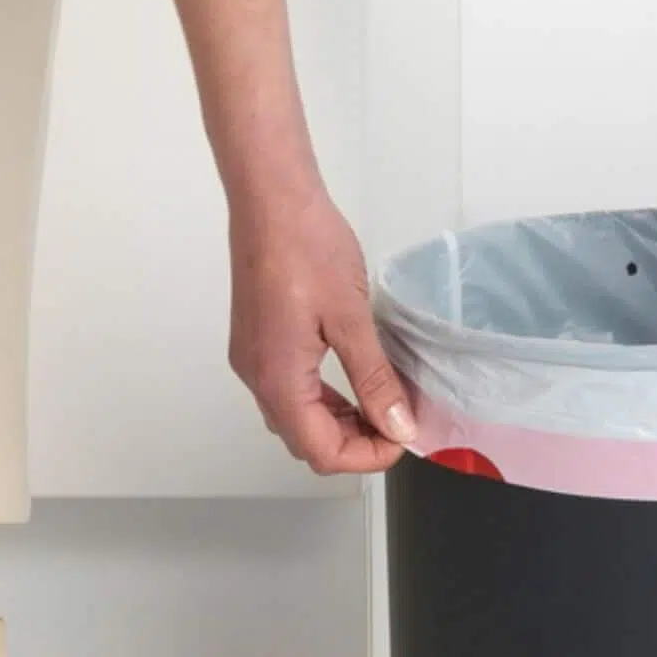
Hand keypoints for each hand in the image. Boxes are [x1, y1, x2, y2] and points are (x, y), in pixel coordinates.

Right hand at [226, 184, 415, 473]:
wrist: (270, 199)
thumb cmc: (307, 247)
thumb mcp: (351, 318)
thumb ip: (374, 379)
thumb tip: (398, 426)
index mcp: (277, 379)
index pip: (321, 451)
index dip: (367, 456)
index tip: (404, 436)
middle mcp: (257, 378)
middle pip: (305, 441)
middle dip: (354, 443)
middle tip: (398, 421)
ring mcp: (253, 360)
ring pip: (295, 419)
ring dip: (339, 423)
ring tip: (383, 403)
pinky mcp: (257, 342)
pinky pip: (289, 391)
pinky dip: (323, 399)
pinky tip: (354, 383)